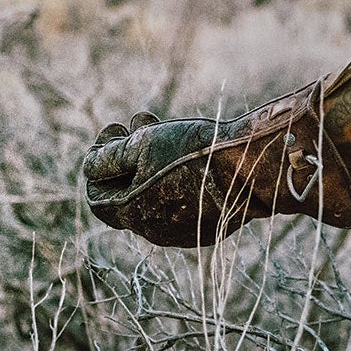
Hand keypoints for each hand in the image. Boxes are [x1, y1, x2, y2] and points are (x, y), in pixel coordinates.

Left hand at [83, 50, 350, 247]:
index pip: (97, 197)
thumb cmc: (199, 153)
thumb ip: (110, 156)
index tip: (110, 131)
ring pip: (153, 190)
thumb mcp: (144, 144)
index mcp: (135, 215)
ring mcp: (185, 228)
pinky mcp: (210, 220)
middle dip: (121, 153)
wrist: (262, 165)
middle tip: (125, 124)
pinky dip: (173, 170)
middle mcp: (157, 228)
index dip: (95, 164)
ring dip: (146, 156)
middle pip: (125, 191)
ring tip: (151, 122)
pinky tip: (182, 140)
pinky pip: (180, 195)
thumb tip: (89, 165)